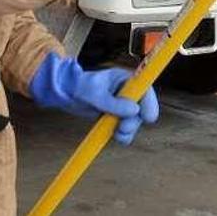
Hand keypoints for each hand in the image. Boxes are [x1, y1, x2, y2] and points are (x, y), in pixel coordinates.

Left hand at [28, 53, 158, 144]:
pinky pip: (126, 128)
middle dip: (135, 121)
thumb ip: (113, 103)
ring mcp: (123, 104)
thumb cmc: (79, 87)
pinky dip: (123, 134)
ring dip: (128, 129)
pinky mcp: (117, 116)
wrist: (67, 93)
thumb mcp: (94, 94)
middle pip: (142, 107)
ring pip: (134, 120)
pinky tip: (116, 136)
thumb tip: (134, 110)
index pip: (144, 88)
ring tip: (117, 134)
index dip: (149, 102)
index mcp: (124, 79)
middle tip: (123, 129)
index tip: (148, 117)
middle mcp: (126, 91)